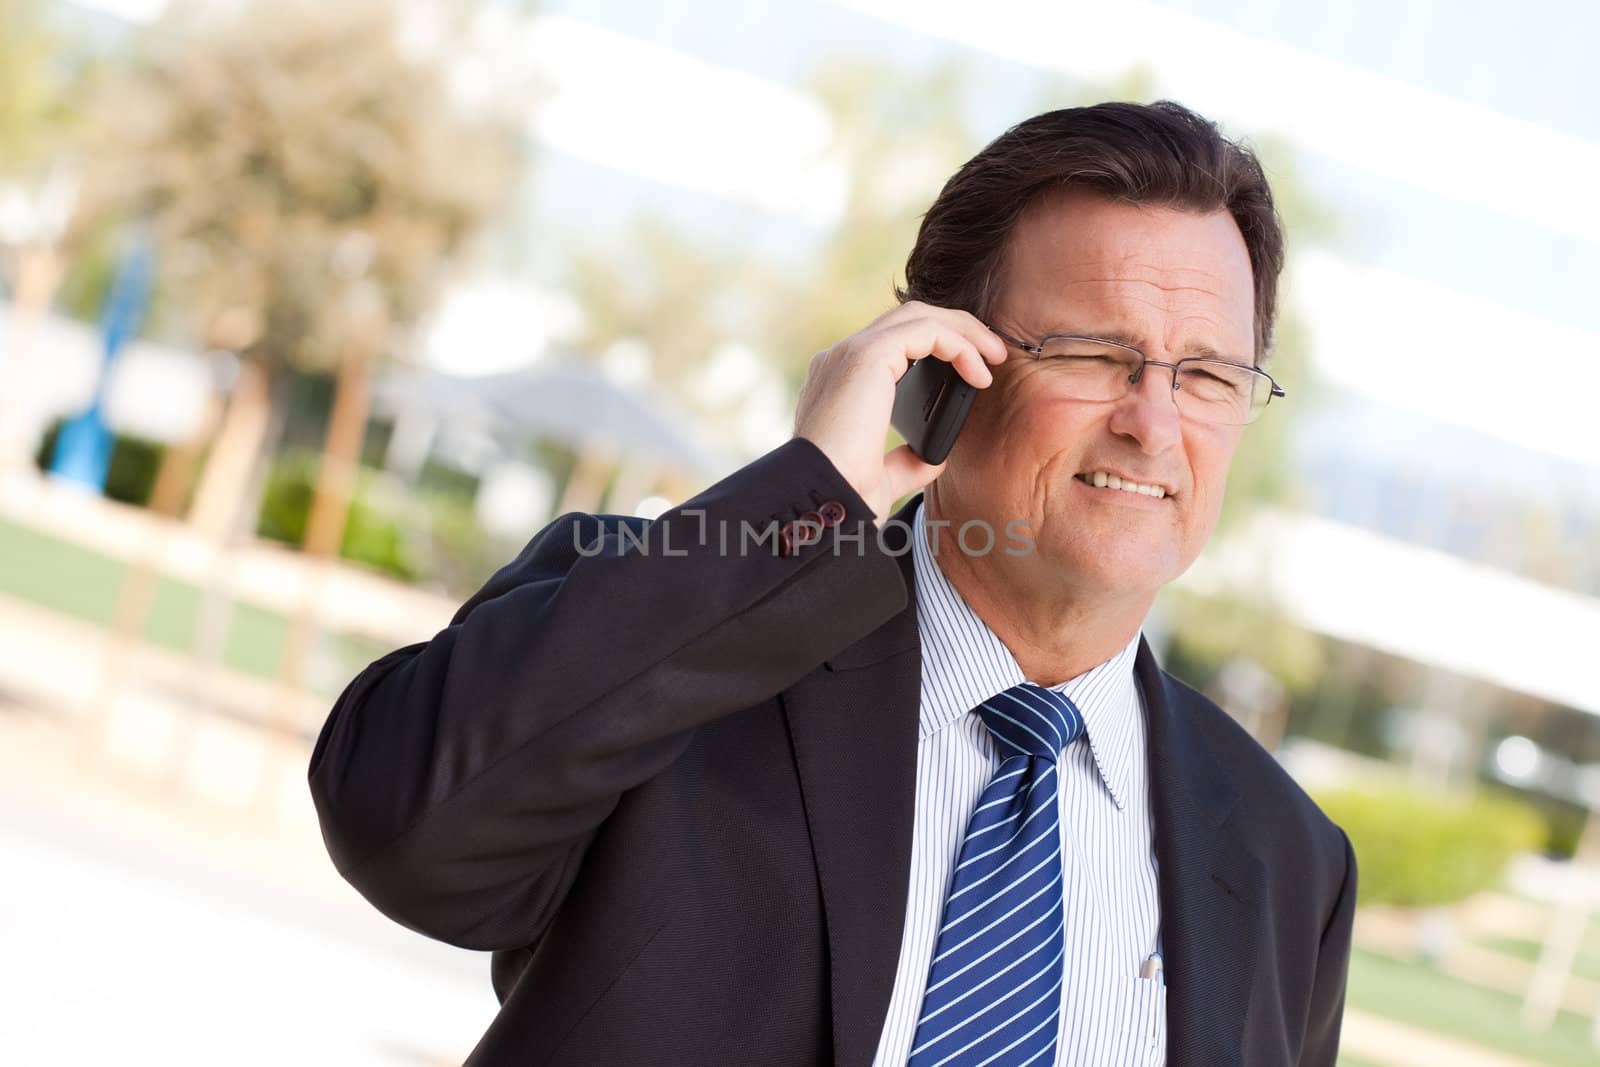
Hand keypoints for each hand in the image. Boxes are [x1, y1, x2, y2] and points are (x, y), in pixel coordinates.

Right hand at [793, 301, 1006, 523]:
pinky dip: (960, 344)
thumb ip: (905, 461)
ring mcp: (850, 352)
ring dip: (964, 331)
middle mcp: (839, 359)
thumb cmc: (843, 494)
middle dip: (957, 329)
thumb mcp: (881, 477)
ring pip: (920, 316)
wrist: (820, 498)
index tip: (972, 373)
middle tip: (993, 356)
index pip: (893, 344)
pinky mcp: (867, 355)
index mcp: (838, 382)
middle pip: (908, 319)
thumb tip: (931, 456)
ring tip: (995, 357)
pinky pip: (927, 330)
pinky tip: (979, 372)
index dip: (937, 347)